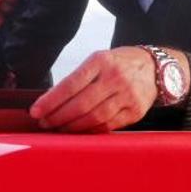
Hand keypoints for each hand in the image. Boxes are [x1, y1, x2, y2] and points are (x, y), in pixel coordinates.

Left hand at [30, 47, 157, 132]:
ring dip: (72, 127)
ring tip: (58, 128)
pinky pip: (108, 125)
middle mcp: (115, 78)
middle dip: (58, 116)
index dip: (51, 100)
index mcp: (101, 61)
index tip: (36, 110)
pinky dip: (90, 130)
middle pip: (81, 104)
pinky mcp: (136, 111)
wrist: (155, 68)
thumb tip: (51, 99)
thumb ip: (78, 78)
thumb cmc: (118, 64)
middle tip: (44, 123)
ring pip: (94, 117)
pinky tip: (78, 131)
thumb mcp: (98, 60)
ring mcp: (127, 95)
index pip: (70, 84)